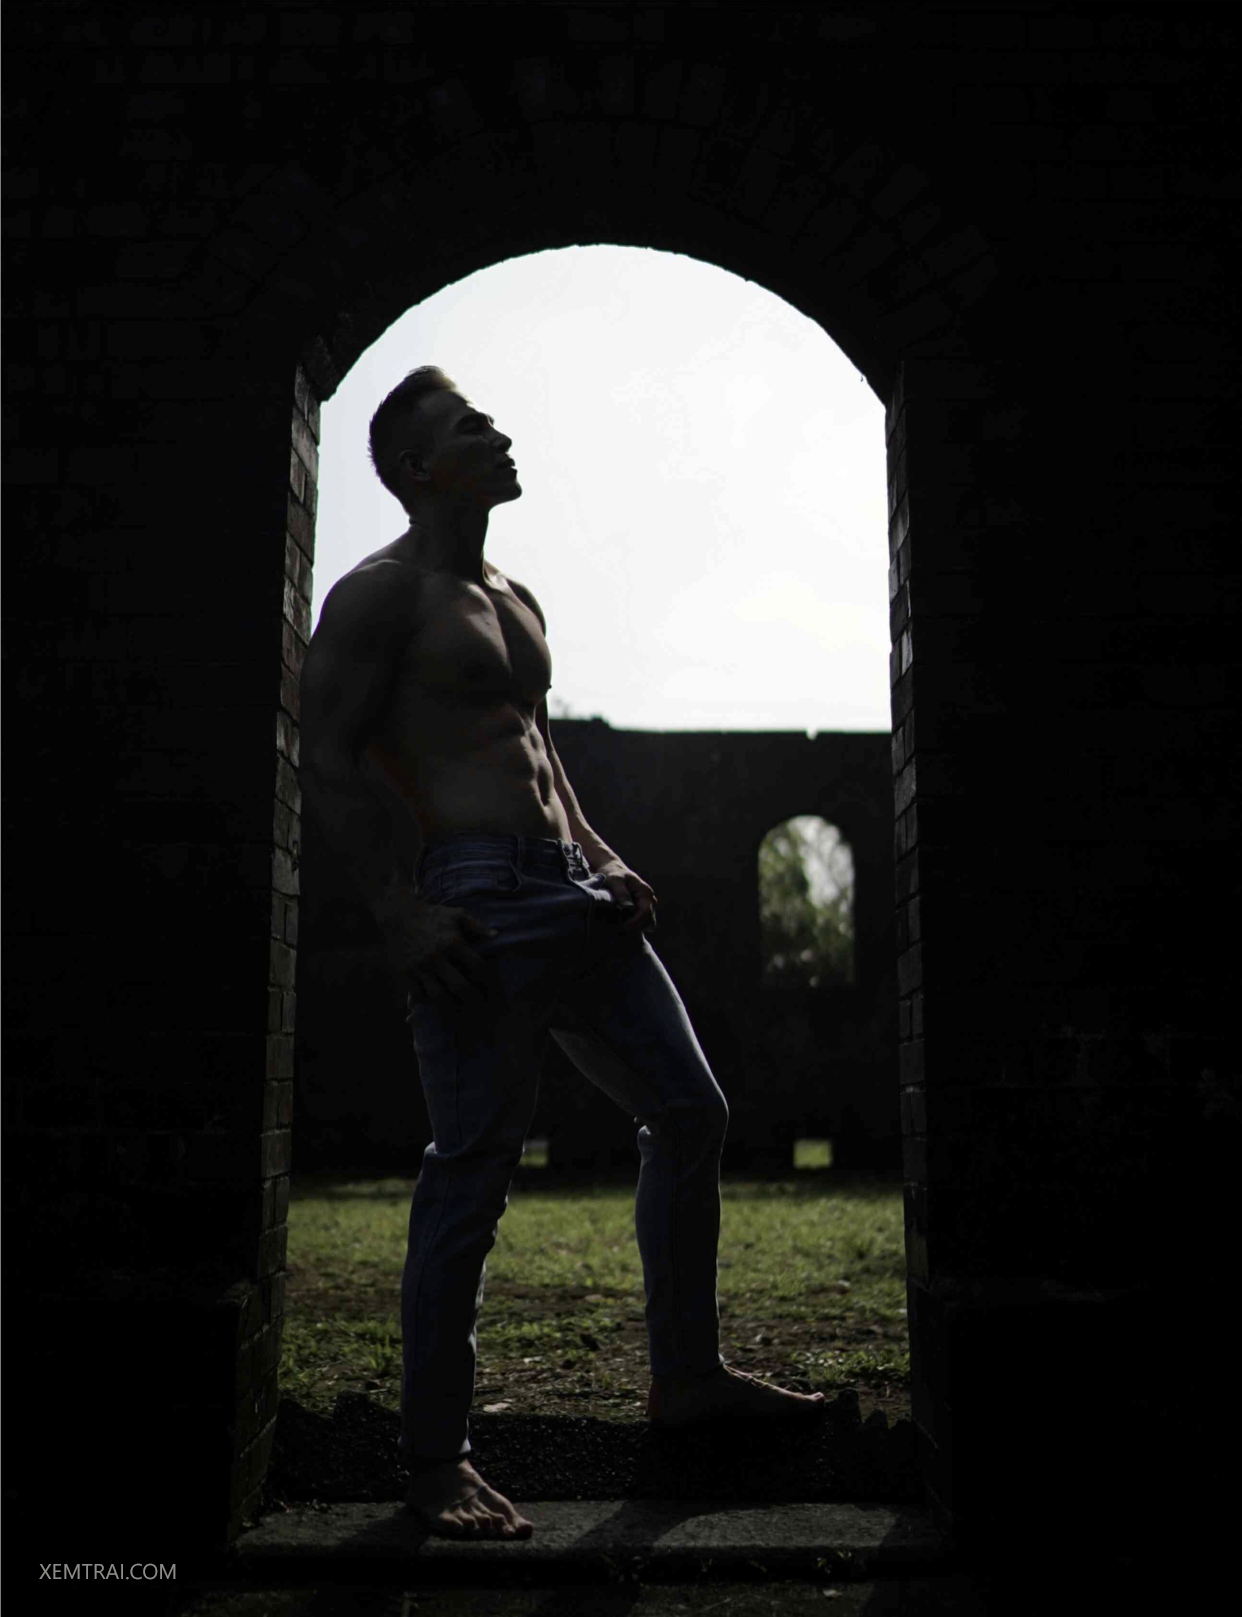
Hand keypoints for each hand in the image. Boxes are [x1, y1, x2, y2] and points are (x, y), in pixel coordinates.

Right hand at [382, 899, 497, 1005]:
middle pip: (460, 986)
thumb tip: (497, 936)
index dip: (489, 979)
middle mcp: (437, 957)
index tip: (493, 987)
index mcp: (452, 942)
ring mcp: (420, 967)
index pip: (478, 966)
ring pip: (439, 995)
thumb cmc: (430, 915)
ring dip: (453, 1006)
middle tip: (481, 1005)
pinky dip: (429, 1001)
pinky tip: (437, 1002)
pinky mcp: (405, 974)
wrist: (397, 916)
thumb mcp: (456, 914)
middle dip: (474, 999)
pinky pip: (419, 995)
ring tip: (461, 1009)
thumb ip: (477, 926)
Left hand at [593, 859, 657, 932]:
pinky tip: (621, 923)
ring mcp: (647, 906)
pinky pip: (642, 924)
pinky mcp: (641, 910)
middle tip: (619, 927)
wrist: (612, 869)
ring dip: (635, 927)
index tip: (623, 926)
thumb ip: (621, 892)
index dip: (636, 922)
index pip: (646, 912)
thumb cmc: (612, 873)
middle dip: (636, 927)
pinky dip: (633, 926)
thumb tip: (628, 907)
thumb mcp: (614, 880)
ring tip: (620, 925)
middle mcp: (650, 900)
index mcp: (645, 892)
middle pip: (649, 921)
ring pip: (647, 924)